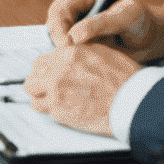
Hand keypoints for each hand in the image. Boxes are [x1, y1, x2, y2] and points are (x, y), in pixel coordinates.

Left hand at [23, 43, 139, 135]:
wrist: (131, 101)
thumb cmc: (122, 77)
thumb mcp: (99, 51)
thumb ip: (76, 51)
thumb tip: (64, 52)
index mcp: (66, 55)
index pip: (40, 61)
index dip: (45, 69)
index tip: (49, 74)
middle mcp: (56, 72)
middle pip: (32, 78)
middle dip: (39, 82)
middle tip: (50, 87)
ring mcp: (56, 93)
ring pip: (33, 95)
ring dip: (41, 97)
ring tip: (54, 99)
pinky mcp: (59, 112)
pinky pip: (44, 110)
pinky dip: (51, 110)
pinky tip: (63, 109)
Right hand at [44, 0, 163, 63]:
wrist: (157, 40)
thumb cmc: (145, 22)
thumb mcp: (126, 18)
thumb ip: (100, 24)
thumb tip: (73, 37)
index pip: (60, 8)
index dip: (59, 27)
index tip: (68, 45)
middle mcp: (80, 11)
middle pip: (54, 24)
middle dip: (58, 41)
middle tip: (68, 57)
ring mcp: (80, 28)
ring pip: (58, 40)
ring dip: (63, 52)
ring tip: (76, 62)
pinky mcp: (84, 46)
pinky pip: (68, 53)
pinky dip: (70, 60)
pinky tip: (82, 66)